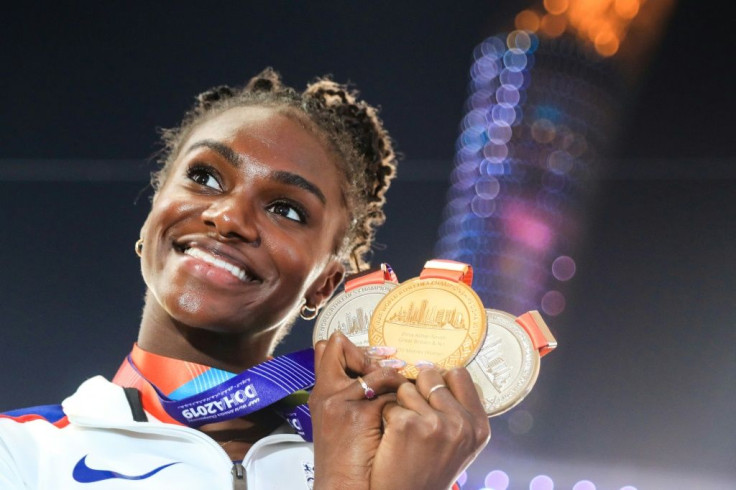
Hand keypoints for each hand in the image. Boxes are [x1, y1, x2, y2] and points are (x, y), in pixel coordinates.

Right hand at [309, 333, 406, 489]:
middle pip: (341, 347)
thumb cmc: (348, 462)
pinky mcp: (358, 416)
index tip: (373, 356)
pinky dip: (401, 395)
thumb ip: (355, 396)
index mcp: (321, 393)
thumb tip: (378, 375)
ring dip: (391, 375)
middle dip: (371, 353)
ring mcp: (340, 402)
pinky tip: (409, 406)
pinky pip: (388, 392)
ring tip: (405, 384)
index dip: (351, 346)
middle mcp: (326, 393)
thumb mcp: (343, 423)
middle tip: (393, 361)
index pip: (328, 347)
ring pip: (372, 369)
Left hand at [370, 366, 490, 489]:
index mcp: (479, 426)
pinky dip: (386, 418)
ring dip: (400, 404)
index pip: (459, 374)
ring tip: (405, 430)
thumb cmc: (430, 471)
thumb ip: (459, 411)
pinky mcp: (407, 425)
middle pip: (431, 375)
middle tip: (414, 414)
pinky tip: (393, 439)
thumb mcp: (460, 445)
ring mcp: (435, 424)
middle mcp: (461, 423)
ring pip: (407, 387)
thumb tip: (443, 372)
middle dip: (418, 389)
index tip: (430, 391)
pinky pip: (390, 404)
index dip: (440, 380)